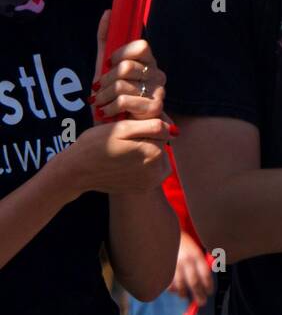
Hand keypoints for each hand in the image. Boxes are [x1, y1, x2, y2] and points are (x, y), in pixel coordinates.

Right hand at [55, 116, 171, 197]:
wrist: (77, 172)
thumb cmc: (96, 145)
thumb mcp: (122, 128)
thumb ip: (150, 125)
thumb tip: (171, 129)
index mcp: (153, 153)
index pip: (162, 131)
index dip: (146, 126)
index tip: (129, 130)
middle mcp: (156, 171)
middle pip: (161, 145)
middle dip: (147, 140)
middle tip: (124, 142)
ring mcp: (150, 183)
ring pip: (158, 158)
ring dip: (146, 152)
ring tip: (124, 152)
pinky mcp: (143, 189)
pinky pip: (151, 171)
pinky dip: (143, 165)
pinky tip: (125, 163)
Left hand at [90, 12, 168, 123]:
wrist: (116, 127)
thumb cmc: (111, 95)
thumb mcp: (104, 65)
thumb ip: (106, 38)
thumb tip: (108, 12)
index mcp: (148, 61)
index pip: (141, 46)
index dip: (121, 53)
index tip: (110, 63)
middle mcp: (158, 75)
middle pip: (126, 67)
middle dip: (106, 80)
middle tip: (100, 89)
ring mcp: (159, 92)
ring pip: (122, 85)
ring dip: (104, 96)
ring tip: (102, 102)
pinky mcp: (154, 109)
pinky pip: (124, 101)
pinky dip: (109, 108)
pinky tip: (108, 113)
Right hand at [169, 231, 214, 306]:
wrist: (165, 234)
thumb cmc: (184, 243)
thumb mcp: (197, 248)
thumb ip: (204, 261)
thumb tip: (209, 277)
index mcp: (196, 255)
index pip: (205, 274)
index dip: (208, 286)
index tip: (210, 292)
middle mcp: (185, 261)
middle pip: (194, 283)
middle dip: (199, 295)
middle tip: (202, 302)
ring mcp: (173, 266)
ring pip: (180, 286)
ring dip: (184, 294)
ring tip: (186, 296)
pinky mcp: (164, 269)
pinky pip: (168, 284)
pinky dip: (172, 289)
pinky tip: (175, 289)